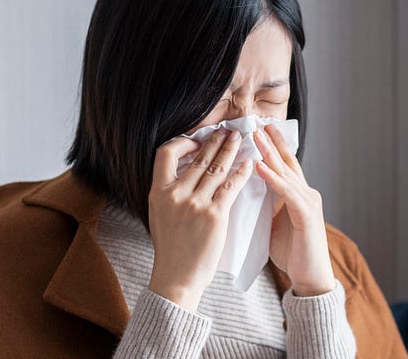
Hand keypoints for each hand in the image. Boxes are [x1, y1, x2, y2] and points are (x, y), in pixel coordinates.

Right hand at [146, 129, 253, 309]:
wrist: (177, 277)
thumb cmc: (171, 248)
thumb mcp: (159, 214)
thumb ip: (169, 192)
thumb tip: (185, 172)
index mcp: (158, 192)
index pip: (165, 153)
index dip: (182, 142)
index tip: (197, 140)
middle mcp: (175, 194)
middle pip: (198, 158)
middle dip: (215, 141)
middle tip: (227, 131)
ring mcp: (195, 204)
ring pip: (216, 167)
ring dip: (230, 150)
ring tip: (240, 140)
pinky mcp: (214, 215)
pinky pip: (230, 187)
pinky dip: (241, 173)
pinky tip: (248, 165)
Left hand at [254, 123, 334, 295]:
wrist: (310, 277)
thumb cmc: (292, 252)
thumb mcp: (273, 223)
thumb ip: (264, 205)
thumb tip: (242, 192)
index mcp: (297, 194)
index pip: (282, 164)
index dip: (270, 146)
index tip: (256, 129)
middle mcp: (306, 193)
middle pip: (286, 161)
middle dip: (270, 141)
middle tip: (256, 121)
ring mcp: (309, 202)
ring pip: (286, 172)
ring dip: (269, 153)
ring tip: (255, 136)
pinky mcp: (307, 215)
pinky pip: (287, 192)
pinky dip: (273, 179)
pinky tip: (260, 167)